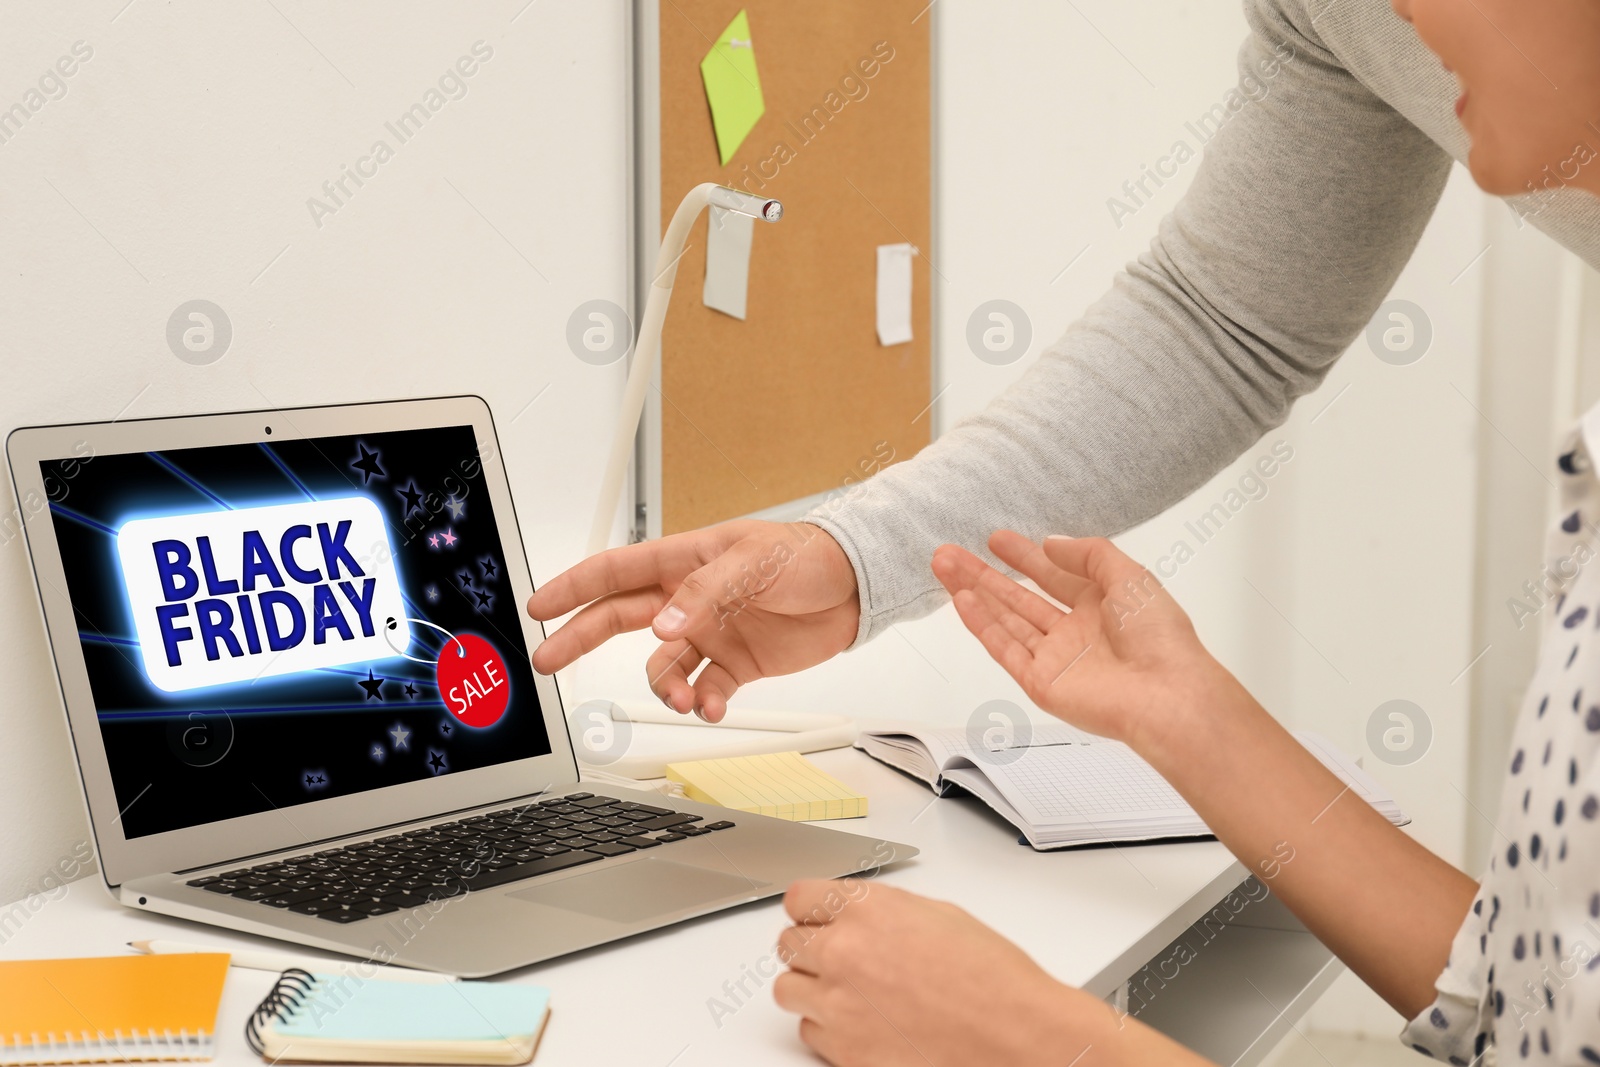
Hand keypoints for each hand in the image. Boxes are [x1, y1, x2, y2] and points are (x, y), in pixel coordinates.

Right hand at [526, 520, 857, 721]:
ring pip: (663, 668)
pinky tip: (712, 706)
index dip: (573, 588)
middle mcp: (688, 600)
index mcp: (683, 561)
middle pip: (618, 620)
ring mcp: (709, 633)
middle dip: (579, 639)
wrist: (855, 585)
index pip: (615, 572)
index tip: (540, 606)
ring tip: (683, 699)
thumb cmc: (807, 554)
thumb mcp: (753, 560)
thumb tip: (664, 625)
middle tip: (548, 661)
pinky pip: (703, 689)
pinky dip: (703, 703)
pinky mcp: (735, 664)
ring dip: (665, 688)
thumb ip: (706, 592)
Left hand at [773, 880, 1208, 1066]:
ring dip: (812, 989)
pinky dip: (828, 1030)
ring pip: (787, 989)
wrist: (1015, 1037)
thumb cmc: (993, 980)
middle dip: (811, 948)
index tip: (814, 917)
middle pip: (788, 943)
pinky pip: (809, 1032)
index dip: (810, 909)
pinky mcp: (843, 1049)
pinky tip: (861, 1023)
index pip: (799, 898)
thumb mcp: (940, 915)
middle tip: (838, 958)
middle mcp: (844, 951)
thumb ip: (885, 911)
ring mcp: (839, 1003)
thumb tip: (863, 916)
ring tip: (847, 993)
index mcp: (868, 909)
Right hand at [930, 531, 1234, 754]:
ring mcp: (1054, 658)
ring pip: (1005, 620)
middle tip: (950, 553)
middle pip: (1019, 598)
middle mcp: (1074, 632)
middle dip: (984, 574)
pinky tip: (961, 600)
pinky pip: (1004, 649)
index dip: (1024, 557)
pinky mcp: (1040, 683)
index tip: (996, 539)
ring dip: (973, 593)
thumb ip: (1089, 554)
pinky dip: (982, 624)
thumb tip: (1051, 543)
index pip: (1052, 576)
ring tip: (944, 567)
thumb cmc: (1158, 636)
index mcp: (1100, 606)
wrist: (1164, 693)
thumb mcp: (1130, 576)